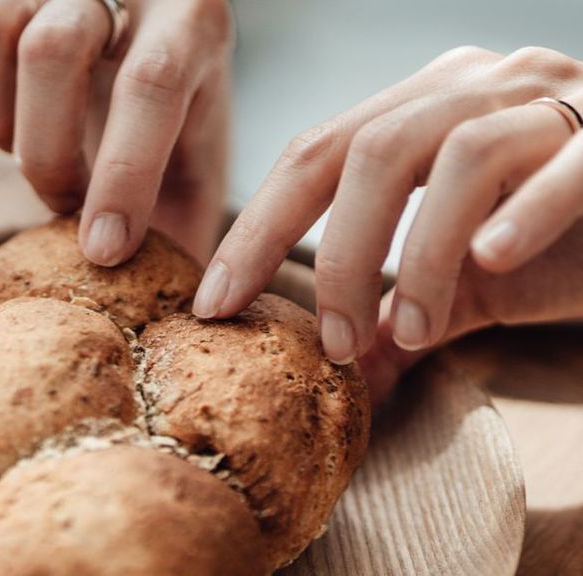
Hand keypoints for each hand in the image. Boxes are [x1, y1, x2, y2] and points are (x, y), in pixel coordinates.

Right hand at [0, 0, 234, 261]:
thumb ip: (190, 215)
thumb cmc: (167, 104)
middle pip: (53, 49)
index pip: (150, 84)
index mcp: (189, 19)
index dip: (122, 174)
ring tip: (9, 142)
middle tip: (55, 195)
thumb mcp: (197, 155)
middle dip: (43, 150)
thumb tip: (195, 306)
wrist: (132, 20)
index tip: (100, 251)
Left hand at [192, 46, 582, 394]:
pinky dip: (520, 215)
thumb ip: (406, 311)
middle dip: (331, 253)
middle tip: (327, 343)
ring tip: (409, 333)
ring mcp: (550, 101)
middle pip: (367, 151)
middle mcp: (476, 87)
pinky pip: (561, 163)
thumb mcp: (470, 283)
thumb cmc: (567, 240)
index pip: (314, 155)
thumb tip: (347, 374)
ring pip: (454, 156)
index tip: (213, 304)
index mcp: (422, 108)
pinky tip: (491, 262)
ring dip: (418, 256)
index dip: (254, 230)